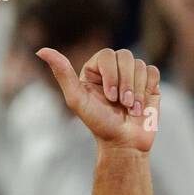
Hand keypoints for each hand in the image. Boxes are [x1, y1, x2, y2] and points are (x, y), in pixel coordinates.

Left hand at [36, 47, 160, 152]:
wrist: (125, 143)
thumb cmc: (99, 124)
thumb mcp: (77, 100)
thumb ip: (62, 74)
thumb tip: (40, 50)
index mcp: (94, 71)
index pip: (107, 55)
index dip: (111, 75)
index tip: (110, 98)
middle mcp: (113, 70)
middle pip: (125, 56)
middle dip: (125, 83)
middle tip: (122, 104)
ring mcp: (132, 75)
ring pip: (140, 65)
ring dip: (137, 90)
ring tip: (131, 108)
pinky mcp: (148, 82)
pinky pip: (153, 71)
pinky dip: (148, 90)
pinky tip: (141, 105)